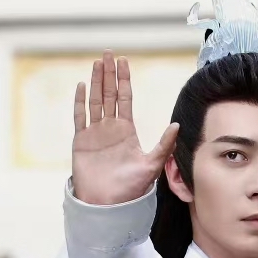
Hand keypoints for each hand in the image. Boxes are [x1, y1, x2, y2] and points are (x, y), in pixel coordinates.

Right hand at [72, 49, 179, 204]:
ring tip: (97, 63)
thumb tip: (177, 124)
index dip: (124, 80)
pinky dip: (79, 102)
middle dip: (109, 73)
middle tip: (109, 53)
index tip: (124, 62)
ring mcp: (94, 133)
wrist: (108, 204)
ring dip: (95, 82)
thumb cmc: (131, 188)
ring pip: (94, 100)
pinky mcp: (81, 141)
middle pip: (108, 94)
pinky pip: (79, 117)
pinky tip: (81, 86)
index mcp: (126, 130)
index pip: (125, 98)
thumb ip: (164, 144)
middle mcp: (110, 128)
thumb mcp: (153, 164)